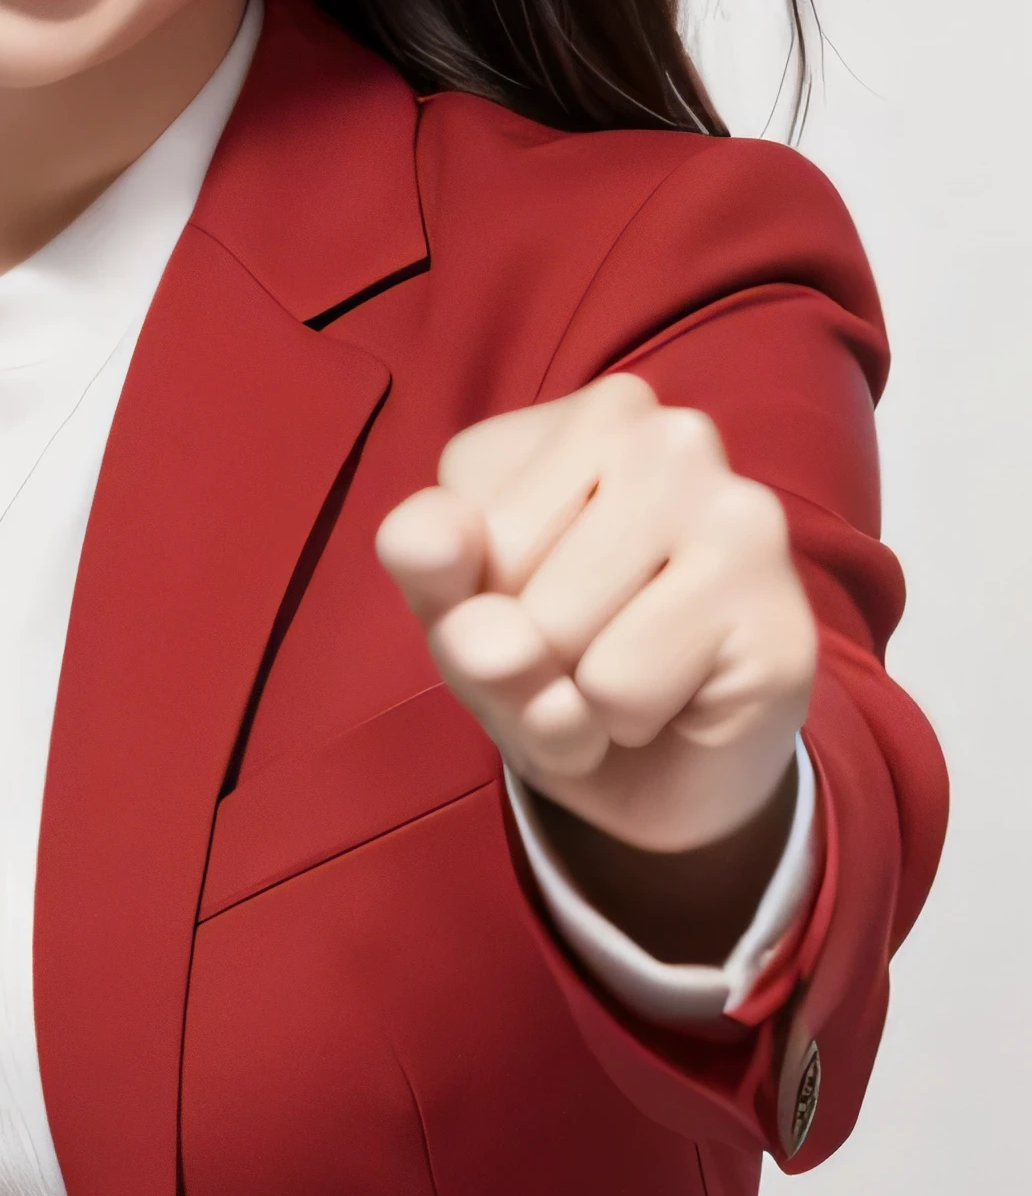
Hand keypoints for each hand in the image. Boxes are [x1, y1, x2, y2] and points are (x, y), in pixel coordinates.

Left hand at [375, 374, 814, 854]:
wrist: (679, 772)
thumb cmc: (558, 673)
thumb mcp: (460, 630)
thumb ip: (432, 582)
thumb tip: (448, 570)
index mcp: (552, 423)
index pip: (426, 536)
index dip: (459, 609)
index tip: (523, 613)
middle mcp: (648, 427)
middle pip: (497, 575)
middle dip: (520, 654)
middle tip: (582, 660)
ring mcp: (724, 497)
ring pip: (553, 633)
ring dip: (569, 698)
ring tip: (624, 680)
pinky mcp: (767, 593)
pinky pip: (617, 689)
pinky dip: (622, 723)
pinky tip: (675, 696)